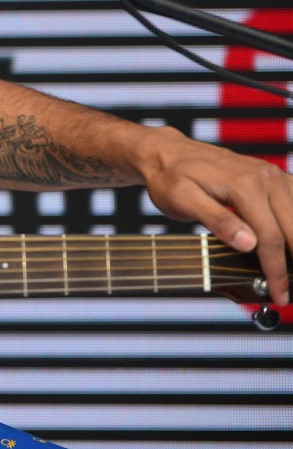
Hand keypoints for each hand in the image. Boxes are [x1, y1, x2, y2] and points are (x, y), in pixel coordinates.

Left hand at [139, 128, 292, 304]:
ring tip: (291, 273)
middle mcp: (265, 178)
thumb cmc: (170, 177)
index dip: (277, 270)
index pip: (270, 237)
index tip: (280, 294)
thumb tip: (248, 244)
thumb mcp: (182, 200)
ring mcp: (272, 175)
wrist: (167, 153)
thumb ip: (217, 220)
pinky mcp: (273, 177)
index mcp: (245, 186)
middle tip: (291, 290)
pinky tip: (290, 242)